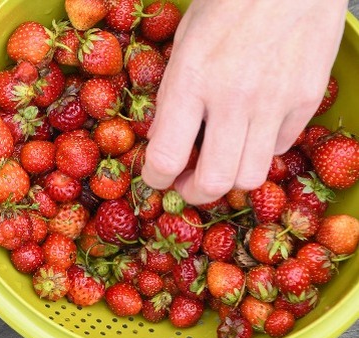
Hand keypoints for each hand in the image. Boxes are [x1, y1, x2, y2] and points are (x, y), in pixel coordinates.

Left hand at [141, 0, 347, 204]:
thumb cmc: (229, 1)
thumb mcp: (184, 42)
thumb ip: (174, 93)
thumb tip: (165, 139)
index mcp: (192, 80)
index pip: (166, 157)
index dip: (155, 180)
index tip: (155, 180)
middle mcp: (233, 98)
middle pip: (214, 181)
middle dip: (193, 194)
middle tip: (186, 186)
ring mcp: (275, 101)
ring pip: (251, 176)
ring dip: (229, 179)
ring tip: (219, 165)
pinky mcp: (306, 100)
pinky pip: (280, 148)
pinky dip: (261, 151)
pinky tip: (251, 132)